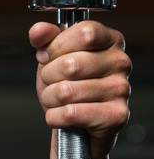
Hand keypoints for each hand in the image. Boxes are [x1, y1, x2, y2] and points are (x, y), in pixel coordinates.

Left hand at [29, 18, 130, 158]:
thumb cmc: (68, 89)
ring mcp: (121, 89)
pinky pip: (71, 113)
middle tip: (51, 85)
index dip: (56, 47)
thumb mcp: (53, 60)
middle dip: (48, 78)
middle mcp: (121, 62)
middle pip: (71, 64)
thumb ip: (47, 41)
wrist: (76, 128)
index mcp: (111, 41)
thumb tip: (38, 31)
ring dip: (50, 100)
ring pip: (67, 91)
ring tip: (57, 102)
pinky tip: (60, 117)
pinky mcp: (116, 116)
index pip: (83, 33)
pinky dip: (55, 117)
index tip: (48, 57)